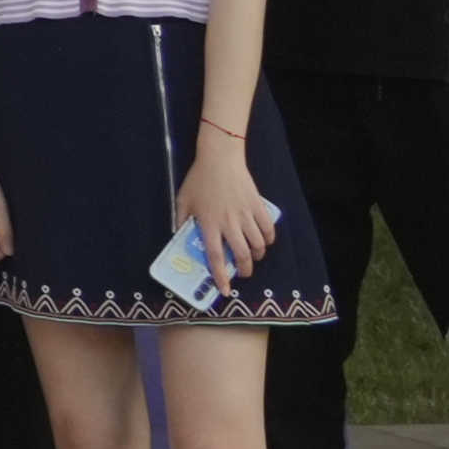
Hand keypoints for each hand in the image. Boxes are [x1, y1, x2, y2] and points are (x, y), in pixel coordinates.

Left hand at [174, 131, 273, 278]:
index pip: (216, 256)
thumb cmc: (199, 179)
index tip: (225, 290)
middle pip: (242, 255)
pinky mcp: (258, 206)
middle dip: (245, 270)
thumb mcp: (183, 200)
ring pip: (258, 245)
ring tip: (252, 257)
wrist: (220, 158)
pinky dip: (269, 239)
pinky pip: (268, 229)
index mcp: (209, 223)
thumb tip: (179, 237)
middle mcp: (229, 222)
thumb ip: (180, 221)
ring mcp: (245, 214)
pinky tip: (264, 241)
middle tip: (242, 273)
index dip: (221, 276)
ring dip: (257, 256)